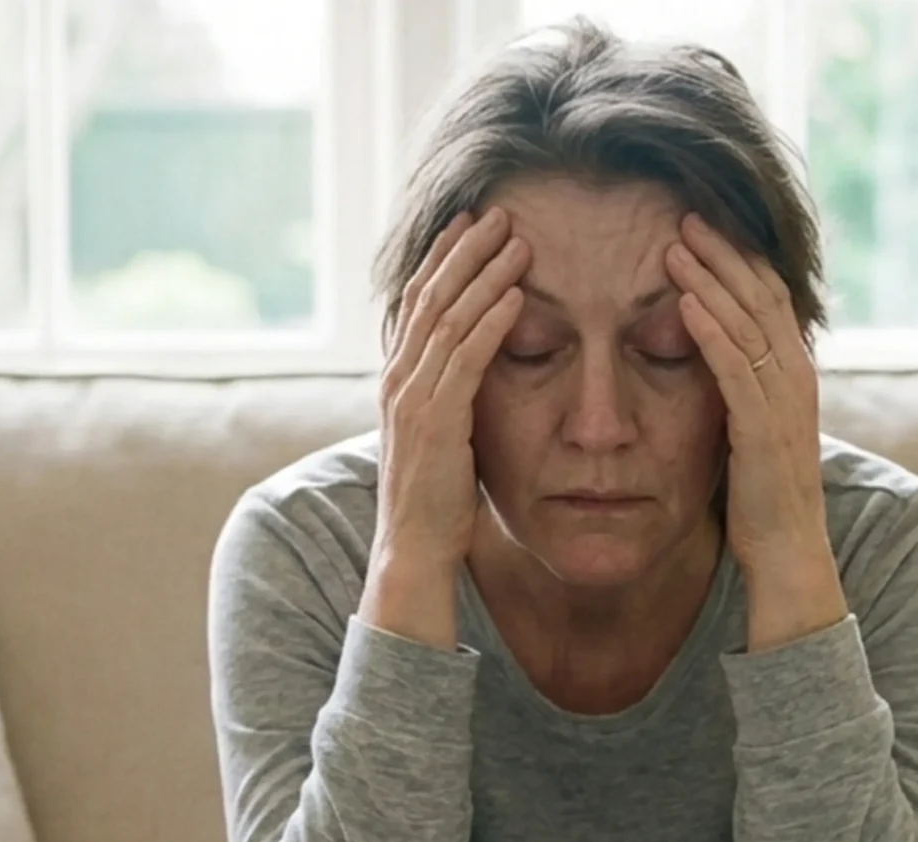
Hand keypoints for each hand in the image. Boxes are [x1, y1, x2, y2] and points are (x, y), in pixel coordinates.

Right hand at [364, 208, 530, 647]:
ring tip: (516, 241)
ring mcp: (415, 399)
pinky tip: (517, 296)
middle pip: (430, 297)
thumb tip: (472, 372)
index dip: (442, 260)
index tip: (469, 224)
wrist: (415, 552)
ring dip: (484, 275)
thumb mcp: (441, 436)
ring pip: (449, 319)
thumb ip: (449, 398)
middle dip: (464, 251)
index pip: (418, 303)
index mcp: (399, 380)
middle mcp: (399, 380)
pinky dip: (492, 322)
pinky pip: (467, 360)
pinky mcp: (439, 421)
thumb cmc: (435, 502)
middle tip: (497, 212)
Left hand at [666, 214, 846, 649]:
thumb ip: (739, 391)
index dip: (738, 258)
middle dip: (723, 252)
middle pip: (760, 296)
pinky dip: (709, 331)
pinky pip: (734, 369)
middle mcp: (794, 379)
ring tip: (674, 243)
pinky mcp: (761, 430)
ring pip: (747, 323)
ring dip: (710, 279)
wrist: (788, 556)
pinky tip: (682, 302)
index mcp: (792, 375)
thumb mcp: (751, 431)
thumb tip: (711, 360)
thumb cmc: (763, 500)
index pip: (767, 298)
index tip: (703, 224)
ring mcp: (782, 403)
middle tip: (685, 212)